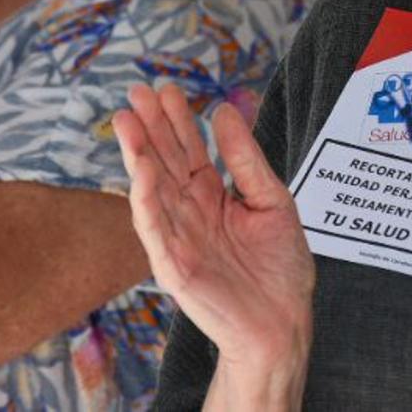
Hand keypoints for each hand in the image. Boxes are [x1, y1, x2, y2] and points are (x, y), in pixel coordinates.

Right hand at [113, 83, 313, 374]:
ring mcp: (178, 238)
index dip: (176, 120)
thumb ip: (245, 159)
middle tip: (136, 92)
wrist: (285, 323)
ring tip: (127, 121)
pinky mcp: (174, 266)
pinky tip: (141, 172)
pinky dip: (145, 201)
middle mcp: (189, 213)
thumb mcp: (271, 200)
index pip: (188, 150)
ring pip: (152, 189)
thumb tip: (224, 110)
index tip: (165, 88)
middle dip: (149, 127)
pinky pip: (155, 230)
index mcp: (211, 196)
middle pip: (165, 162)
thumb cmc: (281, 269)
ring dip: (138, 155)